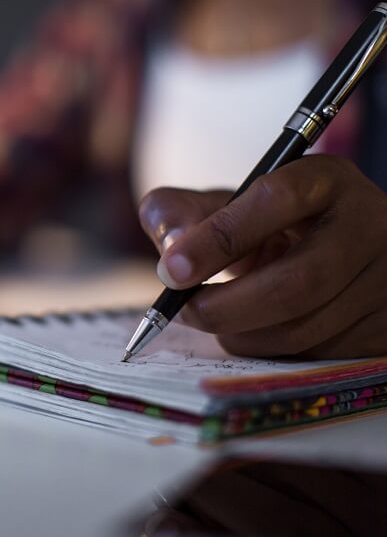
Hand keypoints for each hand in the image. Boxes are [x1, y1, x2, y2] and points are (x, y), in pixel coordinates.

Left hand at [138, 155, 386, 358]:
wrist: (331, 252)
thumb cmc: (267, 227)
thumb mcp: (226, 206)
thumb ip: (181, 213)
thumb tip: (171, 248)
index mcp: (325, 180)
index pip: (275, 200)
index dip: (218, 238)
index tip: (172, 271)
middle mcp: (369, 226)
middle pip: (294, 284)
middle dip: (223, 308)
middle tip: (183, 311)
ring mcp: (384, 282)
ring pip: (301, 330)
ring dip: (240, 335)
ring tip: (217, 317)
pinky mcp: (384, 330)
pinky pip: (313, 357)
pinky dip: (268, 351)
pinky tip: (257, 329)